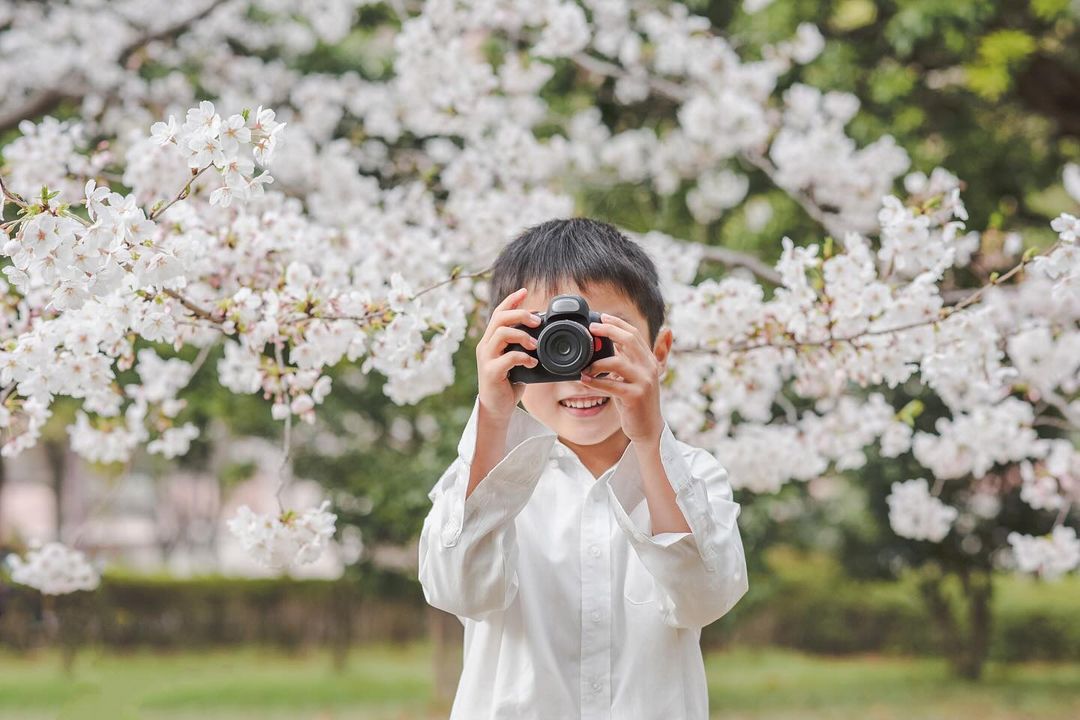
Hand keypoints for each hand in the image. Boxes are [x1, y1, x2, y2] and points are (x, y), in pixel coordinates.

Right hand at [475, 287, 541, 422]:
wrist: (497, 408)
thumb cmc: (508, 383)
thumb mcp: (517, 360)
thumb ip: (523, 346)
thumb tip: (543, 334)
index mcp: (492, 340)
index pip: (499, 313)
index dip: (511, 300)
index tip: (524, 291)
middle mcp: (486, 346)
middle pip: (499, 318)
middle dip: (520, 314)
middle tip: (537, 320)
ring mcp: (487, 358)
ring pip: (501, 334)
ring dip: (522, 335)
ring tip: (536, 344)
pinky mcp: (491, 372)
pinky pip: (507, 358)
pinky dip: (523, 357)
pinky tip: (532, 363)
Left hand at [579, 312, 664, 446]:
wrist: (649, 428)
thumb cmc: (637, 401)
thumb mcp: (638, 376)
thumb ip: (630, 358)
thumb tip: (616, 341)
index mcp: (649, 360)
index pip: (634, 334)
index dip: (617, 323)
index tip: (601, 317)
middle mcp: (649, 368)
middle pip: (629, 340)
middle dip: (608, 331)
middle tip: (591, 329)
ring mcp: (644, 382)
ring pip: (618, 362)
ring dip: (597, 362)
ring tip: (585, 366)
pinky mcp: (635, 397)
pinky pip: (611, 385)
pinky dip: (595, 382)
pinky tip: (584, 379)